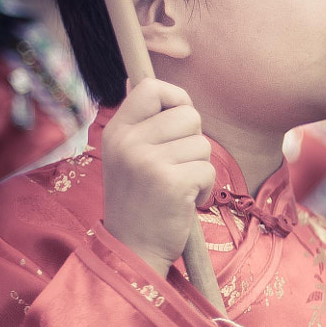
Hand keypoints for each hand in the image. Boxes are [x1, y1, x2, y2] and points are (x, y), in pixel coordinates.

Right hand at [102, 77, 215, 277]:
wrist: (133, 248)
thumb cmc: (138, 200)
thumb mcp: (125, 155)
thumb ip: (137, 120)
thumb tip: (136, 77)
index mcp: (117, 131)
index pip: (150, 87)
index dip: (175, 98)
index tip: (179, 122)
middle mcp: (128, 142)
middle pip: (189, 114)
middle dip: (194, 140)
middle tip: (177, 166)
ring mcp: (148, 162)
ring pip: (203, 144)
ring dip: (199, 168)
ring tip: (178, 187)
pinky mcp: (171, 183)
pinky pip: (208, 170)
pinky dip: (204, 189)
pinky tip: (186, 201)